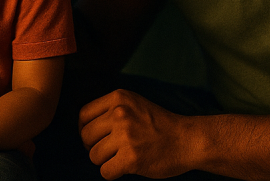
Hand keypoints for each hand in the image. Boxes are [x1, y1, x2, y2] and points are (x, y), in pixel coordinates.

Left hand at [78, 89, 193, 179]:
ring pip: (94, 156)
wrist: (187, 140)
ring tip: (120, 157)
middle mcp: (120, 113)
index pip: (83, 115)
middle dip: (94, 147)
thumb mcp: (134, 104)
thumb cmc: (159, 124)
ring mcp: (126, 136)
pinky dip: (112, 173)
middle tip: (109, 150)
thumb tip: (81, 127)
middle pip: (86, 136)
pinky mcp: (131, 158)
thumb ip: (110, 109)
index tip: (96, 137)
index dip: (85, 130)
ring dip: (104, 161)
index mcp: (119, 98)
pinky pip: (105, 172)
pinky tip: (125, 167)